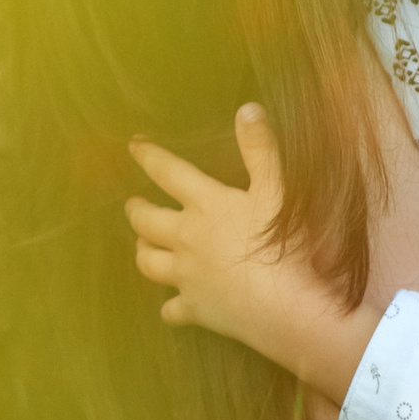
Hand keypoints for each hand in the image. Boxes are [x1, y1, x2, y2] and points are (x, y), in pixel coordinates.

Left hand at [126, 106, 333, 387]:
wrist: (286, 306)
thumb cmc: (284, 244)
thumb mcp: (277, 189)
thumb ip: (261, 150)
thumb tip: (247, 109)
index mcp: (205, 205)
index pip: (168, 172)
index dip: (149, 156)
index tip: (133, 145)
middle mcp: (186, 239)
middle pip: (146, 222)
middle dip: (136, 210)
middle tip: (132, 204)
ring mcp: (187, 277)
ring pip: (149, 263)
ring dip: (143, 251)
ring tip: (143, 245)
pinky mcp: (196, 309)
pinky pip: (171, 310)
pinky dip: (170, 307)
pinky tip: (173, 307)